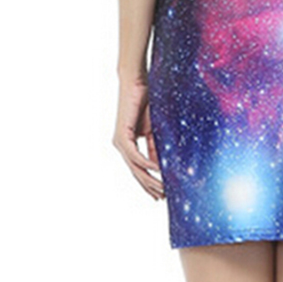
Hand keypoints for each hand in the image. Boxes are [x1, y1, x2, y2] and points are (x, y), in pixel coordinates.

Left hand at [112, 74, 164, 200]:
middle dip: (149, 187)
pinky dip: (146, 163)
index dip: (149, 182)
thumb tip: (161, 165)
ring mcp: (120, 142)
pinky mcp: (122, 136)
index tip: (161, 194)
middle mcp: (121, 146)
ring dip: (149, 180)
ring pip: (134, 168)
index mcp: (128, 144)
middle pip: (136, 173)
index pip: (138, 169)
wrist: (136, 82)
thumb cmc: (144, 101)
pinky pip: (135, 156)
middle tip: (162, 199)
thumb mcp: (153, 129)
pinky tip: (157, 170)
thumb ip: (155, 147)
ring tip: (162, 190)